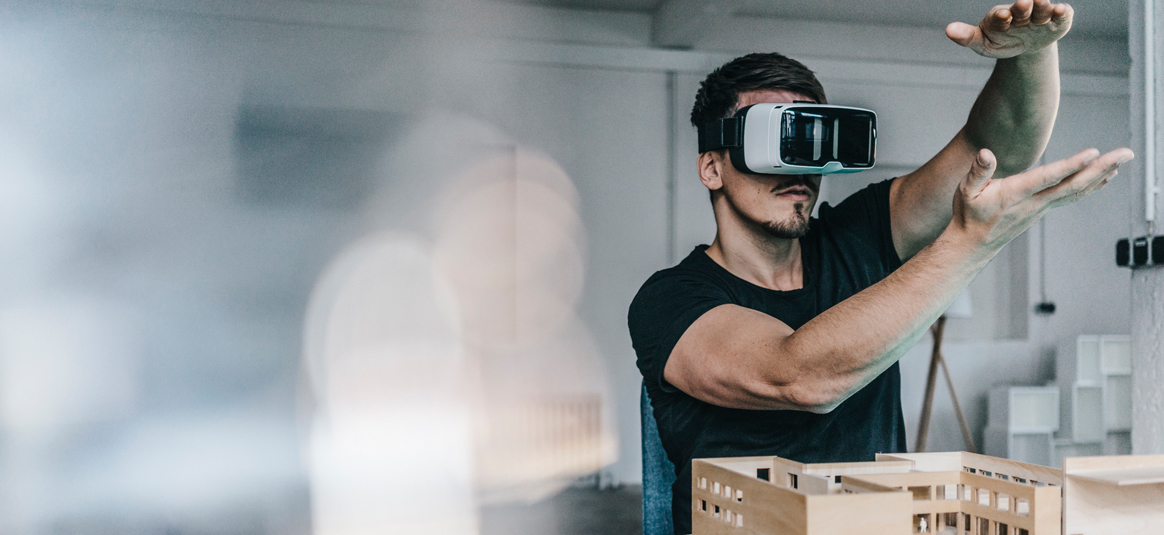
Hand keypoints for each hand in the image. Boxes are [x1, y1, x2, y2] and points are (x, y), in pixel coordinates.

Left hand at [947, 0, 1073, 57]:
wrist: (1024, 46)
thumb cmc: (999, 41)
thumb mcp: (982, 43)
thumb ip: (967, 37)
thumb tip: (948, 30)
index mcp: (1001, 16)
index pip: (1000, 17)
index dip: (1001, 17)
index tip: (1002, 16)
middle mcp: (1021, 11)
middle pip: (1022, 9)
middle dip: (1022, 7)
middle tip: (1023, 3)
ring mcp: (1040, 15)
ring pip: (1042, 9)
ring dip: (1043, 6)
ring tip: (1042, 4)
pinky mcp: (1058, 21)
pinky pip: (1062, 14)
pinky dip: (1062, 12)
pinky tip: (1061, 10)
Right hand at [949, 146, 1132, 250]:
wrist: (972, 244)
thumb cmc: (968, 214)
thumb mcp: (965, 191)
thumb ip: (977, 171)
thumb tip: (985, 153)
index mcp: (1015, 194)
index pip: (1048, 178)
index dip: (1070, 166)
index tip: (1093, 153)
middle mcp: (1034, 203)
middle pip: (1074, 184)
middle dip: (1101, 167)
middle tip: (1126, 153)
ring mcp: (1041, 208)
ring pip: (1077, 190)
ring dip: (1102, 174)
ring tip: (1123, 159)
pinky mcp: (1043, 209)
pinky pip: (1072, 196)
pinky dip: (1091, 185)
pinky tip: (1105, 178)